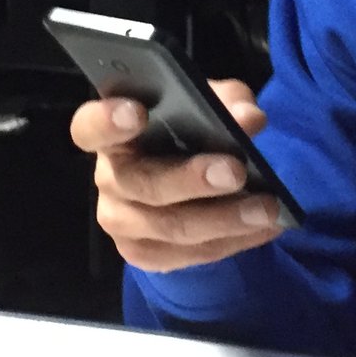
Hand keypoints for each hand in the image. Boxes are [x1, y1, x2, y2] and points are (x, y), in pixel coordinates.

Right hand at [68, 78, 285, 272]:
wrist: (181, 185)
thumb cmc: (185, 133)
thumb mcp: (206, 106)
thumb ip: (226, 101)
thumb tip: (248, 117)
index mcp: (111, 134)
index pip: (89, 128)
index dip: (106, 121)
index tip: (136, 112)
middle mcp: (109, 179)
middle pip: (141, 183)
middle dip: (190, 179)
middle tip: (236, 170)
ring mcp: (122, 222)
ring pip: (171, 227)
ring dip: (224, 219)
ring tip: (266, 209)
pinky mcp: (144, 255)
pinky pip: (189, 255)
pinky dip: (232, 241)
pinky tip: (264, 228)